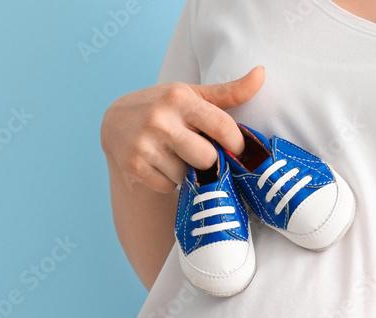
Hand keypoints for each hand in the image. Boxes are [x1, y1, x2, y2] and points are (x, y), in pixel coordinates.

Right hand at [100, 65, 264, 193]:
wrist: (114, 122)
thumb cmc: (165, 107)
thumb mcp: (192, 95)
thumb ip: (229, 92)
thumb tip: (261, 73)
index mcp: (179, 98)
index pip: (222, 127)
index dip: (236, 144)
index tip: (237, 150)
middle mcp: (160, 120)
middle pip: (207, 158)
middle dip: (207, 159)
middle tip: (198, 151)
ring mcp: (144, 144)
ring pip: (186, 175)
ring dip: (185, 171)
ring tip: (174, 155)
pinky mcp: (133, 166)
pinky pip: (168, 185)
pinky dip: (168, 180)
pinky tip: (160, 164)